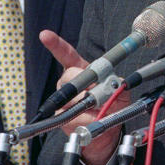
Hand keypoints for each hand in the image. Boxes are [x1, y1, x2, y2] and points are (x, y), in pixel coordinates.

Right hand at [40, 30, 124, 164]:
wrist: (107, 128)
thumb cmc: (112, 104)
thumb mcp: (119, 91)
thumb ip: (115, 85)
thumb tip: (106, 87)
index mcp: (82, 70)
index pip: (67, 54)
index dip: (56, 44)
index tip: (45, 35)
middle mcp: (68, 82)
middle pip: (68, 76)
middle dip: (83, 83)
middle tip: (95, 91)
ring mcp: (62, 100)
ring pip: (70, 97)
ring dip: (87, 104)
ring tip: (99, 108)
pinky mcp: (60, 117)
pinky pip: (72, 116)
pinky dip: (87, 118)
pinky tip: (93, 118)